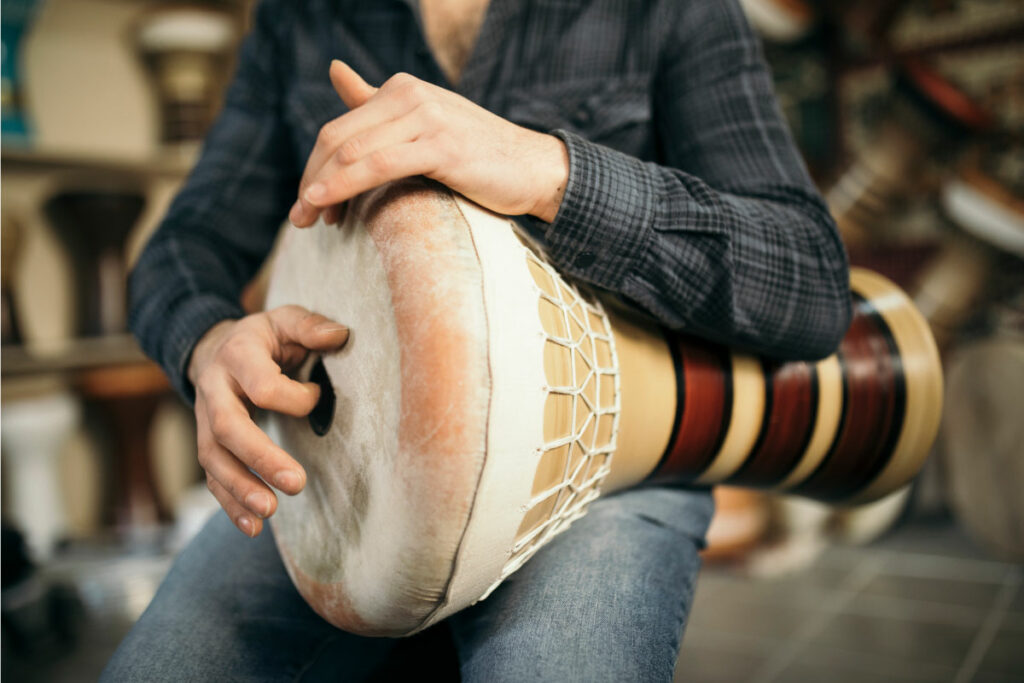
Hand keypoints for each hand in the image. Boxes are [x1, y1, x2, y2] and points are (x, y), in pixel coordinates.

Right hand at [188, 306, 349, 536]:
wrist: (217, 347)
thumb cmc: (265, 337)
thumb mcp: (286, 319)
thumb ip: (310, 325)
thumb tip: (340, 335)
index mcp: (238, 356)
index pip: (263, 386)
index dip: (296, 398)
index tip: (317, 396)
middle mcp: (214, 389)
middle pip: (229, 427)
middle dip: (261, 458)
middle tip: (297, 483)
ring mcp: (204, 419)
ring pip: (214, 458)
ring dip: (241, 489)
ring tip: (269, 513)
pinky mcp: (208, 443)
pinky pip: (212, 477)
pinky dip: (230, 505)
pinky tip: (252, 528)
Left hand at [288, 60, 568, 226]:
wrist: (535, 168)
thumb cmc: (479, 156)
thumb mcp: (423, 126)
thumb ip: (375, 104)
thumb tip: (335, 70)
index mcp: (401, 89)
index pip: (339, 129)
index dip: (316, 167)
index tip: (309, 203)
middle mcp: (410, 94)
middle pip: (338, 139)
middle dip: (311, 179)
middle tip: (299, 219)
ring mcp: (426, 117)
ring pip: (353, 151)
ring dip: (321, 188)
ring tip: (306, 219)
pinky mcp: (441, 146)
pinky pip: (379, 165)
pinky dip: (345, 184)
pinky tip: (325, 201)